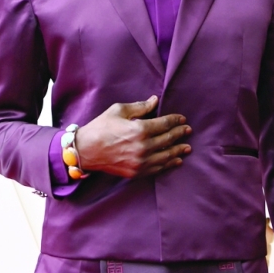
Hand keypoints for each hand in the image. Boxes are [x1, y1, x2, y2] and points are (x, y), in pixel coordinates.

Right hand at [76, 97, 190, 178]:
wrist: (85, 151)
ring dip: (178, 151)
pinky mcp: (136, 172)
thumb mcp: (119, 111)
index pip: (164, 124)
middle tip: (188, 130)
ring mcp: (140, 161)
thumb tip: (155, 101)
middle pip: (168, 139)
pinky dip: (168, 164)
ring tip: (187, 147)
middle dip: (180, 134)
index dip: (175, 121)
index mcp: (139, 129)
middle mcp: (143, 147)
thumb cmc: (100, 127)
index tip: (182, 119)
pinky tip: (175, 160)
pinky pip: (157, 168)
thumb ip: (140, 107)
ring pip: (166, 156)